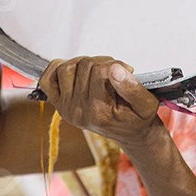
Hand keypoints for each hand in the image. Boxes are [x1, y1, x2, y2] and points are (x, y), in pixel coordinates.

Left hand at [38, 56, 160, 152]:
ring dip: (84, 63)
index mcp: (98, 112)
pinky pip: (47, 79)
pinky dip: (57, 69)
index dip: (117, 65)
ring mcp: (66, 108)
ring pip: (67, 67)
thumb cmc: (138, 117)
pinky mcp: (60, 104)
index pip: (101, 71)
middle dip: (103, 63)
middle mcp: (78, 112)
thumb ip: (133, 88)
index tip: (128, 71)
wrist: (130, 133)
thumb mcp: (147, 104)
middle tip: (115, 72)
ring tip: (99, 72)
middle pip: (84, 66)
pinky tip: (75, 71)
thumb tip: (115, 69)